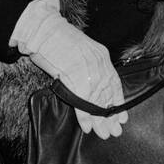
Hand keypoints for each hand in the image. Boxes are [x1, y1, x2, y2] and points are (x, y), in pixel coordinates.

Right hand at [25, 14, 125, 138]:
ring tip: (103, 134)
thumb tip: (89, 85)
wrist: (42, 29)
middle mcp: (98, 63)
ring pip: (96, 101)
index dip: (117, 101)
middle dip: (110, 116)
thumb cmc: (57, 40)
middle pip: (107, 95)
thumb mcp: (80, 52)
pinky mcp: (74, 77)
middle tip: (114, 132)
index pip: (114, 83)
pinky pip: (81, 101)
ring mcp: (87, 70)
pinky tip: (87, 126)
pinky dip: (84, 115)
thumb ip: (88, 67)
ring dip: (99, 120)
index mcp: (101, 56)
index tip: (121, 116)